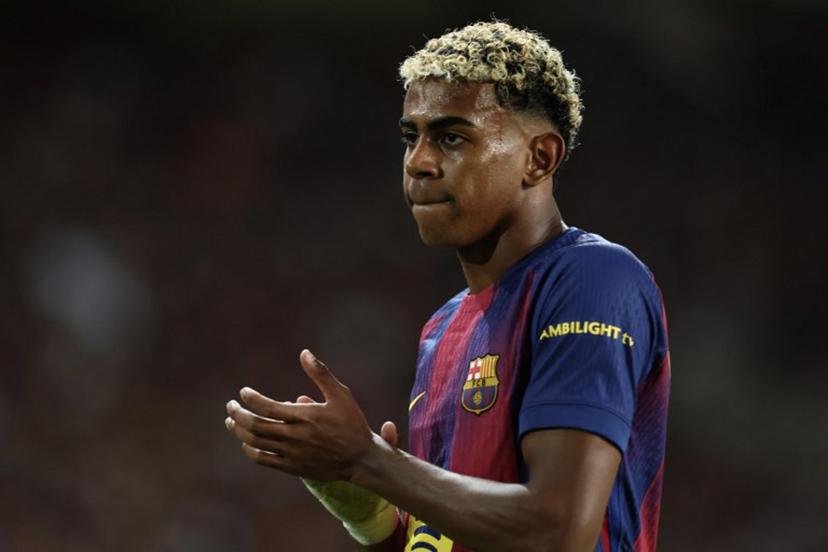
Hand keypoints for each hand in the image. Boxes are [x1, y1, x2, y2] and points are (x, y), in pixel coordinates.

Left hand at [225, 349, 396, 480]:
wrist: (360, 459)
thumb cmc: (351, 424)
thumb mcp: (341, 395)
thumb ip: (321, 374)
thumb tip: (304, 353)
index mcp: (303, 416)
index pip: (265, 407)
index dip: (250, 398)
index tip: (244, 392)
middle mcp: (294, 436)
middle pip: (254, 425)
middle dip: (237, 414)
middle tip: (230, 406)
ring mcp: (291, 453)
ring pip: (254, 443)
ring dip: (239, 431)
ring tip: (231, 421)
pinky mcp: (291, 467)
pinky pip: (263, 459)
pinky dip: (250, 450)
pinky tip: (246, 441)